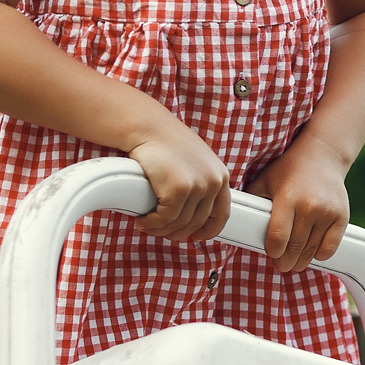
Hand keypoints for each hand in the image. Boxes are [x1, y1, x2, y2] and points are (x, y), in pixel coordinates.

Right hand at [129, 126, 231, 241]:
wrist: (148, 127)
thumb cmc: (165, 142)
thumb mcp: (194, 161)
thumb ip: (199, 181)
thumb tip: (192, 210)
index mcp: (220, 175)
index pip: (222, 214)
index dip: (209, 230)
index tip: (196, 236)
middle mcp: (214, 181)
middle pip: (196, 223)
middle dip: (175, 232)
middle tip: (159, 229)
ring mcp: (198, 186)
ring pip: (178, 224)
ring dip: (159, 228)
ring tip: (147, 223)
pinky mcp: (179, 189)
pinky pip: (164, 219)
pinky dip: (151, 223)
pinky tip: (142, 219)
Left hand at [244, 138, 349, 273]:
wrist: (323, 155)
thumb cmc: (289, 169)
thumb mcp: (265, 181)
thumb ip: (252, 202)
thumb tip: (236, 223)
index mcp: (287, 198)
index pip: (278, 239)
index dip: (273, 252)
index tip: (271, 253)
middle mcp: (309, 206)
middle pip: (294, 249)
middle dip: (285, 262)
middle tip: (281, 264)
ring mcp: (327, 212)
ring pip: (311, 252)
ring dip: (301, 261)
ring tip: (294, 261)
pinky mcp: (341, 216)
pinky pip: (329, 248)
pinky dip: (319, 255)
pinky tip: (311, 252)